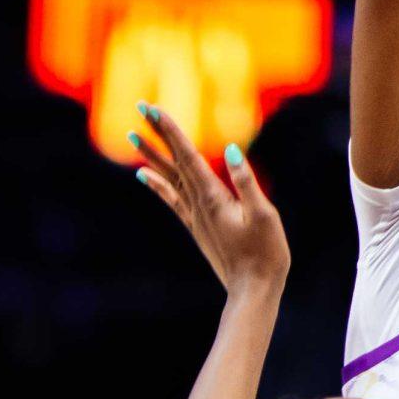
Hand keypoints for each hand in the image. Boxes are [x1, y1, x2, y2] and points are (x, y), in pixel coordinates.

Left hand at [130, 103, 288, 295]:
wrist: (253, 290)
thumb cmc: (266, 254)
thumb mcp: (264, 215)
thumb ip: (246, 181)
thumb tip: (231, 150)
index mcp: (213, 197)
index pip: (188, 154)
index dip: (170, 129)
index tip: (152, 108)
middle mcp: (198, 204)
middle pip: (174, 161)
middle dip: (157, 134)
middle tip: (139, 108)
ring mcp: (195, 216)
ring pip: (169, 178)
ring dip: (152, 155)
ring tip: (132, 137)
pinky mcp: (198, 226)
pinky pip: (172, 199)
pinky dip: (157, 184)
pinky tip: (144, 175)